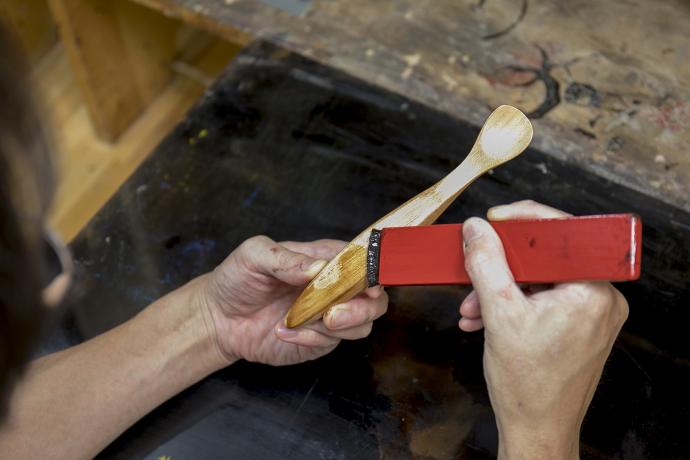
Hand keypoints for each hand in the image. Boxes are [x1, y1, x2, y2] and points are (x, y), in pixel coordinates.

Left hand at [195, 236, 387, 366]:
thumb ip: (287, 258)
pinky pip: (331, 343)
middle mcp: (334, 288)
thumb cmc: (238, 278)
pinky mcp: (318, 341)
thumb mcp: (254, 255)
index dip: (372, 271)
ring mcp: (329, 316)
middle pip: (375, 299)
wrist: (217, 317)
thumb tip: (318, 268)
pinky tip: (284, 330)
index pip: (363, 261)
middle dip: (363, 307)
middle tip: (333, 314)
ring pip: (362, 324)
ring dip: (338, 326)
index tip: (365, 282)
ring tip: (301, 320)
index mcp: (325, 259)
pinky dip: (310, 338)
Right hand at [459, 200, 628, 458]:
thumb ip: (486, 264)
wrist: (537, 430)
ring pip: (540, 280)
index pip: (563, 233)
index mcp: (592, 291)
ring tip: (473, 308)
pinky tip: (484, 317)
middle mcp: (601, 298)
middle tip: (475, 270)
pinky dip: (513, 304)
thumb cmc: (529, 385)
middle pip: (546, 258)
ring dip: (501, 289)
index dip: (525, 220)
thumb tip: (476, 230)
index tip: (495, 220)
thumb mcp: (499, 314)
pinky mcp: (579, 326)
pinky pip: (543, 299)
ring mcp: (591, 314)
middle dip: (502, 267)